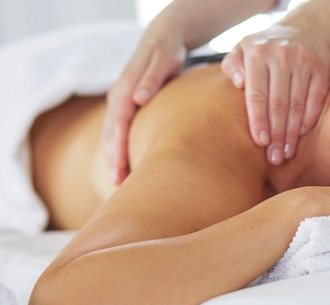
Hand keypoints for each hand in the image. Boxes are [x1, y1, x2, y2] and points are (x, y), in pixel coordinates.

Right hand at [102, 36, 185, 184]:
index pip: (118, 122)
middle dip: (113, 159)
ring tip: (120, 183)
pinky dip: (119, 150)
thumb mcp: (163, 60)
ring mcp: (119, 103)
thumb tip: (139, 98)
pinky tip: (128, 167)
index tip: (120, 166)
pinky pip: (118, 132)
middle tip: (119, 184)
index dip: (117, 146)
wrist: (161, 40)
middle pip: (109, 133)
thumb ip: (151, 79)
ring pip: (110, 135)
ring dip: (114, 158)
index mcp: (124, 88)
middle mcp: (118, 97)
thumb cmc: (166, 51)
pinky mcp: (126, 108)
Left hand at [221, 24, 329, 164]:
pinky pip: (316, 99)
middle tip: (274, 158)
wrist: (302, 27)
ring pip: (298, 104)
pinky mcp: (321, 68)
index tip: (260, 142)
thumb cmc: (263, 47)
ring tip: (286, 153)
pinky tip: (301, 135)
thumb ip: (232, 65)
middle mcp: (282, 56)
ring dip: (292, 133)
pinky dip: (309, 119)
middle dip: (277, 134)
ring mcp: (304, 62)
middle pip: (278, 104)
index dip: (259, 120)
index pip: (257, 94)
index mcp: (258, 53)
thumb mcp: (241, 49)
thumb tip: (238, 83)